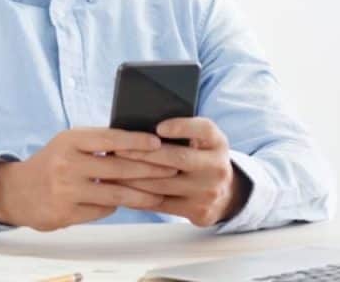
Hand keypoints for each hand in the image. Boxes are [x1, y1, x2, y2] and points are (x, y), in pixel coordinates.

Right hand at [0, 128, 179, 230]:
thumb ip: (97, 144)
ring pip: (114, 194)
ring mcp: (66, 190)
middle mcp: (67, 164)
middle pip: (117, 167)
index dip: (136, 140)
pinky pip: (101, 210)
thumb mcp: (69, 144)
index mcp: (70, 141)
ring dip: (141, 195)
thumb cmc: (52, 163)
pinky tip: (126, 203)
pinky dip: (115, 206)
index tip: (158, 142)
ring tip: (159, 194)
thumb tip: (139, 144)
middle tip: (171, 169)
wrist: (17, 191)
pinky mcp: (65, 213)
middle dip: (148, 169)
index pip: (109, 138)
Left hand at [115, 117, 251, 226]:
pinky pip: (161, 205)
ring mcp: (209, 192)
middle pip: (177, 158)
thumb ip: (182, 132)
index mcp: (217, 143)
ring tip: (112, 170)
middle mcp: (217, 167)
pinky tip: (121, 189)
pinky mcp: (198, 212)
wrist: (226, 194)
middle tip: (117, 150)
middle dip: (143, 154)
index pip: (204, 129)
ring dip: (134, 178)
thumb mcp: (202, 141)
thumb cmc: (201, 159)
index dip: (182, 127)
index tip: (159, 127)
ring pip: (164, 185)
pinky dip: (138, 197)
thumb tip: (141, 128)